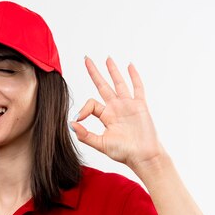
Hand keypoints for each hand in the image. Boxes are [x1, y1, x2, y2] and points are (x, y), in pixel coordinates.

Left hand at [71, 56, 166, 172]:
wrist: (143, 156)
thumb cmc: (123, 152)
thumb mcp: (100, 144)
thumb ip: (85, 135)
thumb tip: (70, 124)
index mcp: (106, 116)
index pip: (91, 104)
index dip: (84, 109)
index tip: (80, 118)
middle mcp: (115, 108)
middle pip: (103, 86)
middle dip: (94, 72)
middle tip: (86, 59)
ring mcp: (128, 105)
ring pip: (119, 83)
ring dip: (113, 70)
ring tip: (107, 58)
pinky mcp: (140, 105)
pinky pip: (137, 87)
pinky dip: (134, 76)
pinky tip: (130, 65)